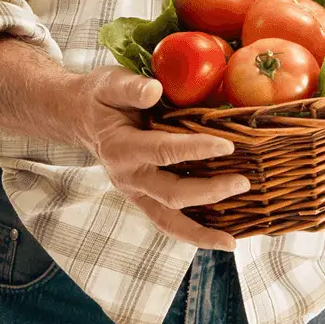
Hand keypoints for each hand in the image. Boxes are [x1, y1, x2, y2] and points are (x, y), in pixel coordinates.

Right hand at [76, 64, 248, 250]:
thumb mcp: (111, 83)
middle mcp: (128, 177)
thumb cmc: (101, 97)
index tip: (228, 145)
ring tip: (232, 240)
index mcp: (121, 147)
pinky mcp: (143, 199)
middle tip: (243, 182)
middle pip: (171, 194)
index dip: (197, 149)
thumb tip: (154, 90)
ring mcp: (134, 193)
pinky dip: (193, 234)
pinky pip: (168, 223)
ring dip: (201, 232)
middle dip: (209, 192)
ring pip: (168, 221)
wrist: (81, 117)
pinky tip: (220, 239)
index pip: (164, 150)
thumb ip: (131, 87)